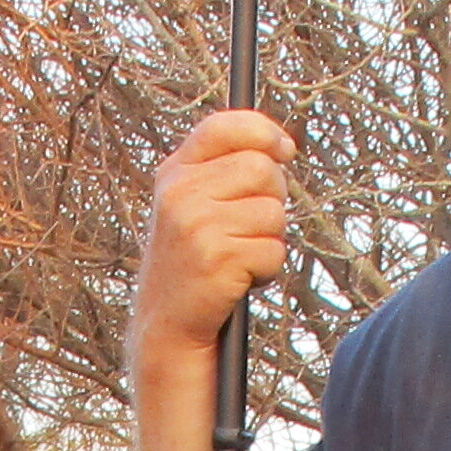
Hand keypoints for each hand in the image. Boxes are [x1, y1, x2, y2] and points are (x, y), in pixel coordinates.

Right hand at [135, 108, 291, 362]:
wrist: (166, 325)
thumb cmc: (193, 262)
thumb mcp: (192, 205)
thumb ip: (224, 169)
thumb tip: (281, 146)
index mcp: (174, 173)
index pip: (224, 126)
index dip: (263, 132)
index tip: (284, 150)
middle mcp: (180, 193)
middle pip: (262, 168)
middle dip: (272, 198)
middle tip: (249, 227)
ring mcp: (196, 226)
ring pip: (273, 213)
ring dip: (269, 240)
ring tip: (238, 258)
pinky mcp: (216, 259)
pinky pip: (273, 250)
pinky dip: (267, 270)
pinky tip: (238, 280)